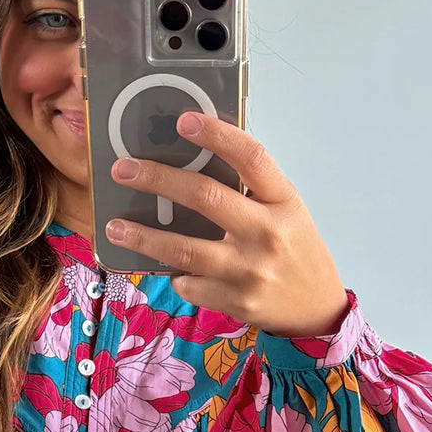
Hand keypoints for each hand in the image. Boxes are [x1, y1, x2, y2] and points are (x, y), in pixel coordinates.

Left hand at [106, 112, 350, 338]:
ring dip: (143, 237)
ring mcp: (249, 270)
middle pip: (205, 197)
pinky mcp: (234, 301)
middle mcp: (267, 233)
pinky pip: (189, 284)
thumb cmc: (296, 251)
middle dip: (158, 180)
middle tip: (123, 169)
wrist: (316, 309)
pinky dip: (175, 275)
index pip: (251, 158)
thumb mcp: (287, 212)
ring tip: (114, 227)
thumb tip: (195, 161)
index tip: (183, 121)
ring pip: (184, 250)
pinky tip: (168, 269)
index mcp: (283, 202)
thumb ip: (251, 190)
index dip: (217, 135)